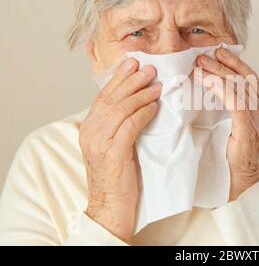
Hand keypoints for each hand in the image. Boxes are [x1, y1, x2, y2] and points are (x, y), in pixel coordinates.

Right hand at [79, 58, 160, 242]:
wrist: (110, 207)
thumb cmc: (117, 177)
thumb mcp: (114, 147)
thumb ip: (119, 126)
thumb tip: (137, 104)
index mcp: (88, 129)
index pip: (103, 97)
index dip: (118, 79)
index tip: (132, 64)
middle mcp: (90, 133)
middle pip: (111, 99)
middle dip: (131, 80)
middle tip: (148, 68)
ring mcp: (99, 143)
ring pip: (120, 109)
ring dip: (140, 94)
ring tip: (156, 84)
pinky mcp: (113, 154)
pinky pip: (129, 126)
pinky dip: (143, 113)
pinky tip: (154, 106)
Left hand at [196, 49, 258, 200]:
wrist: (237, 181)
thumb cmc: (228, 155)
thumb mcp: (226, 124)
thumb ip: (223, 106)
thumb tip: (205, 85)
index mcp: (258, 109)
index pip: (250, 78)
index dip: (236, 63)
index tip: (219, 51)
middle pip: (245, 79)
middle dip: (223, 65)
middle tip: (202, 57)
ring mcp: (256, 121)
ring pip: (240, 88)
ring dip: (218, 74)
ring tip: (200, 66)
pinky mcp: (247, 131)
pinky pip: (237, 104)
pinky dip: (223, 90)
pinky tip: (208, 83)